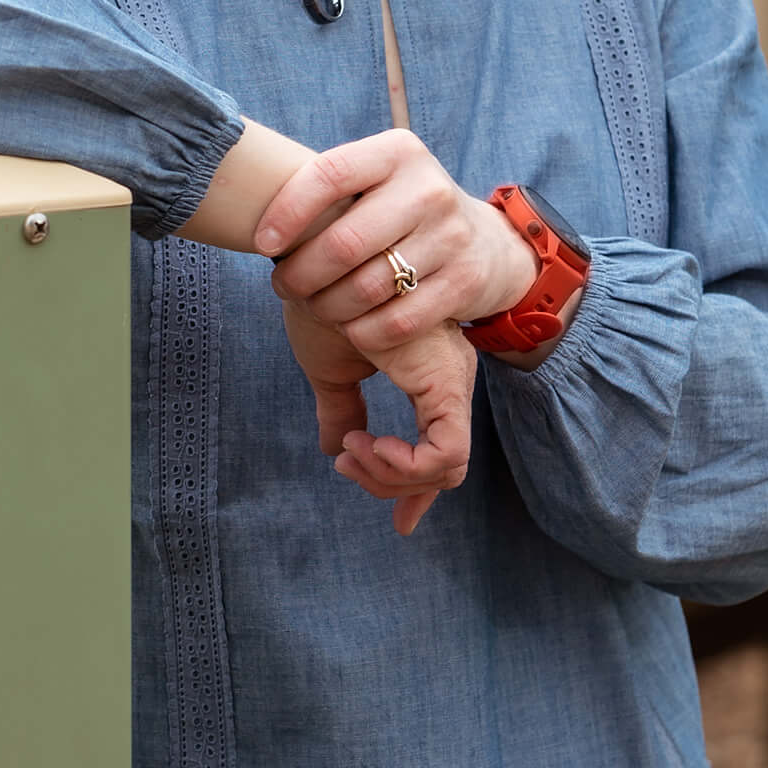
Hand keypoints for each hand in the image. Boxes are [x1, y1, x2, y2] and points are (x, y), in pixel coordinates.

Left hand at [256, 131, 535, 359]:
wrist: (484, 241)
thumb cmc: (402, 210)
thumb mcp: (377, 179)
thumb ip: (328, 187)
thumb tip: (246, 208)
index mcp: (398, 151)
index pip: (328, 174)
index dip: (286, 212)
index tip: (262, 244)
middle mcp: (429, 187)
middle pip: (343, 242)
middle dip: (300, 274)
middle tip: (284, 286)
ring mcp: (452, 234)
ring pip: (366, 288)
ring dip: (327, 308)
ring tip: (314, 306)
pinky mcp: (465, 280)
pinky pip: (396, 322)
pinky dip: (362, 334)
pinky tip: (350, 329)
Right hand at [280, 300, 475, 538]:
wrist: (315, 261)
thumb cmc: (323, 304)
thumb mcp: (332, 371)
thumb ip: (343, 413)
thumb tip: (338, 450)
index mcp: (432, 378)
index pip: (443, 453)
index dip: (414, 488)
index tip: (385, 507)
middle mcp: (450, 380)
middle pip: (445, 469)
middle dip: (392, 483)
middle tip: (347, 462)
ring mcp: (451, 380)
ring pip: (446, 467)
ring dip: (391, 474)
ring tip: (350, 448)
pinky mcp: (443, 382)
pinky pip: (445, 452)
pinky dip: (403, 465)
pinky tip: (363, 442)